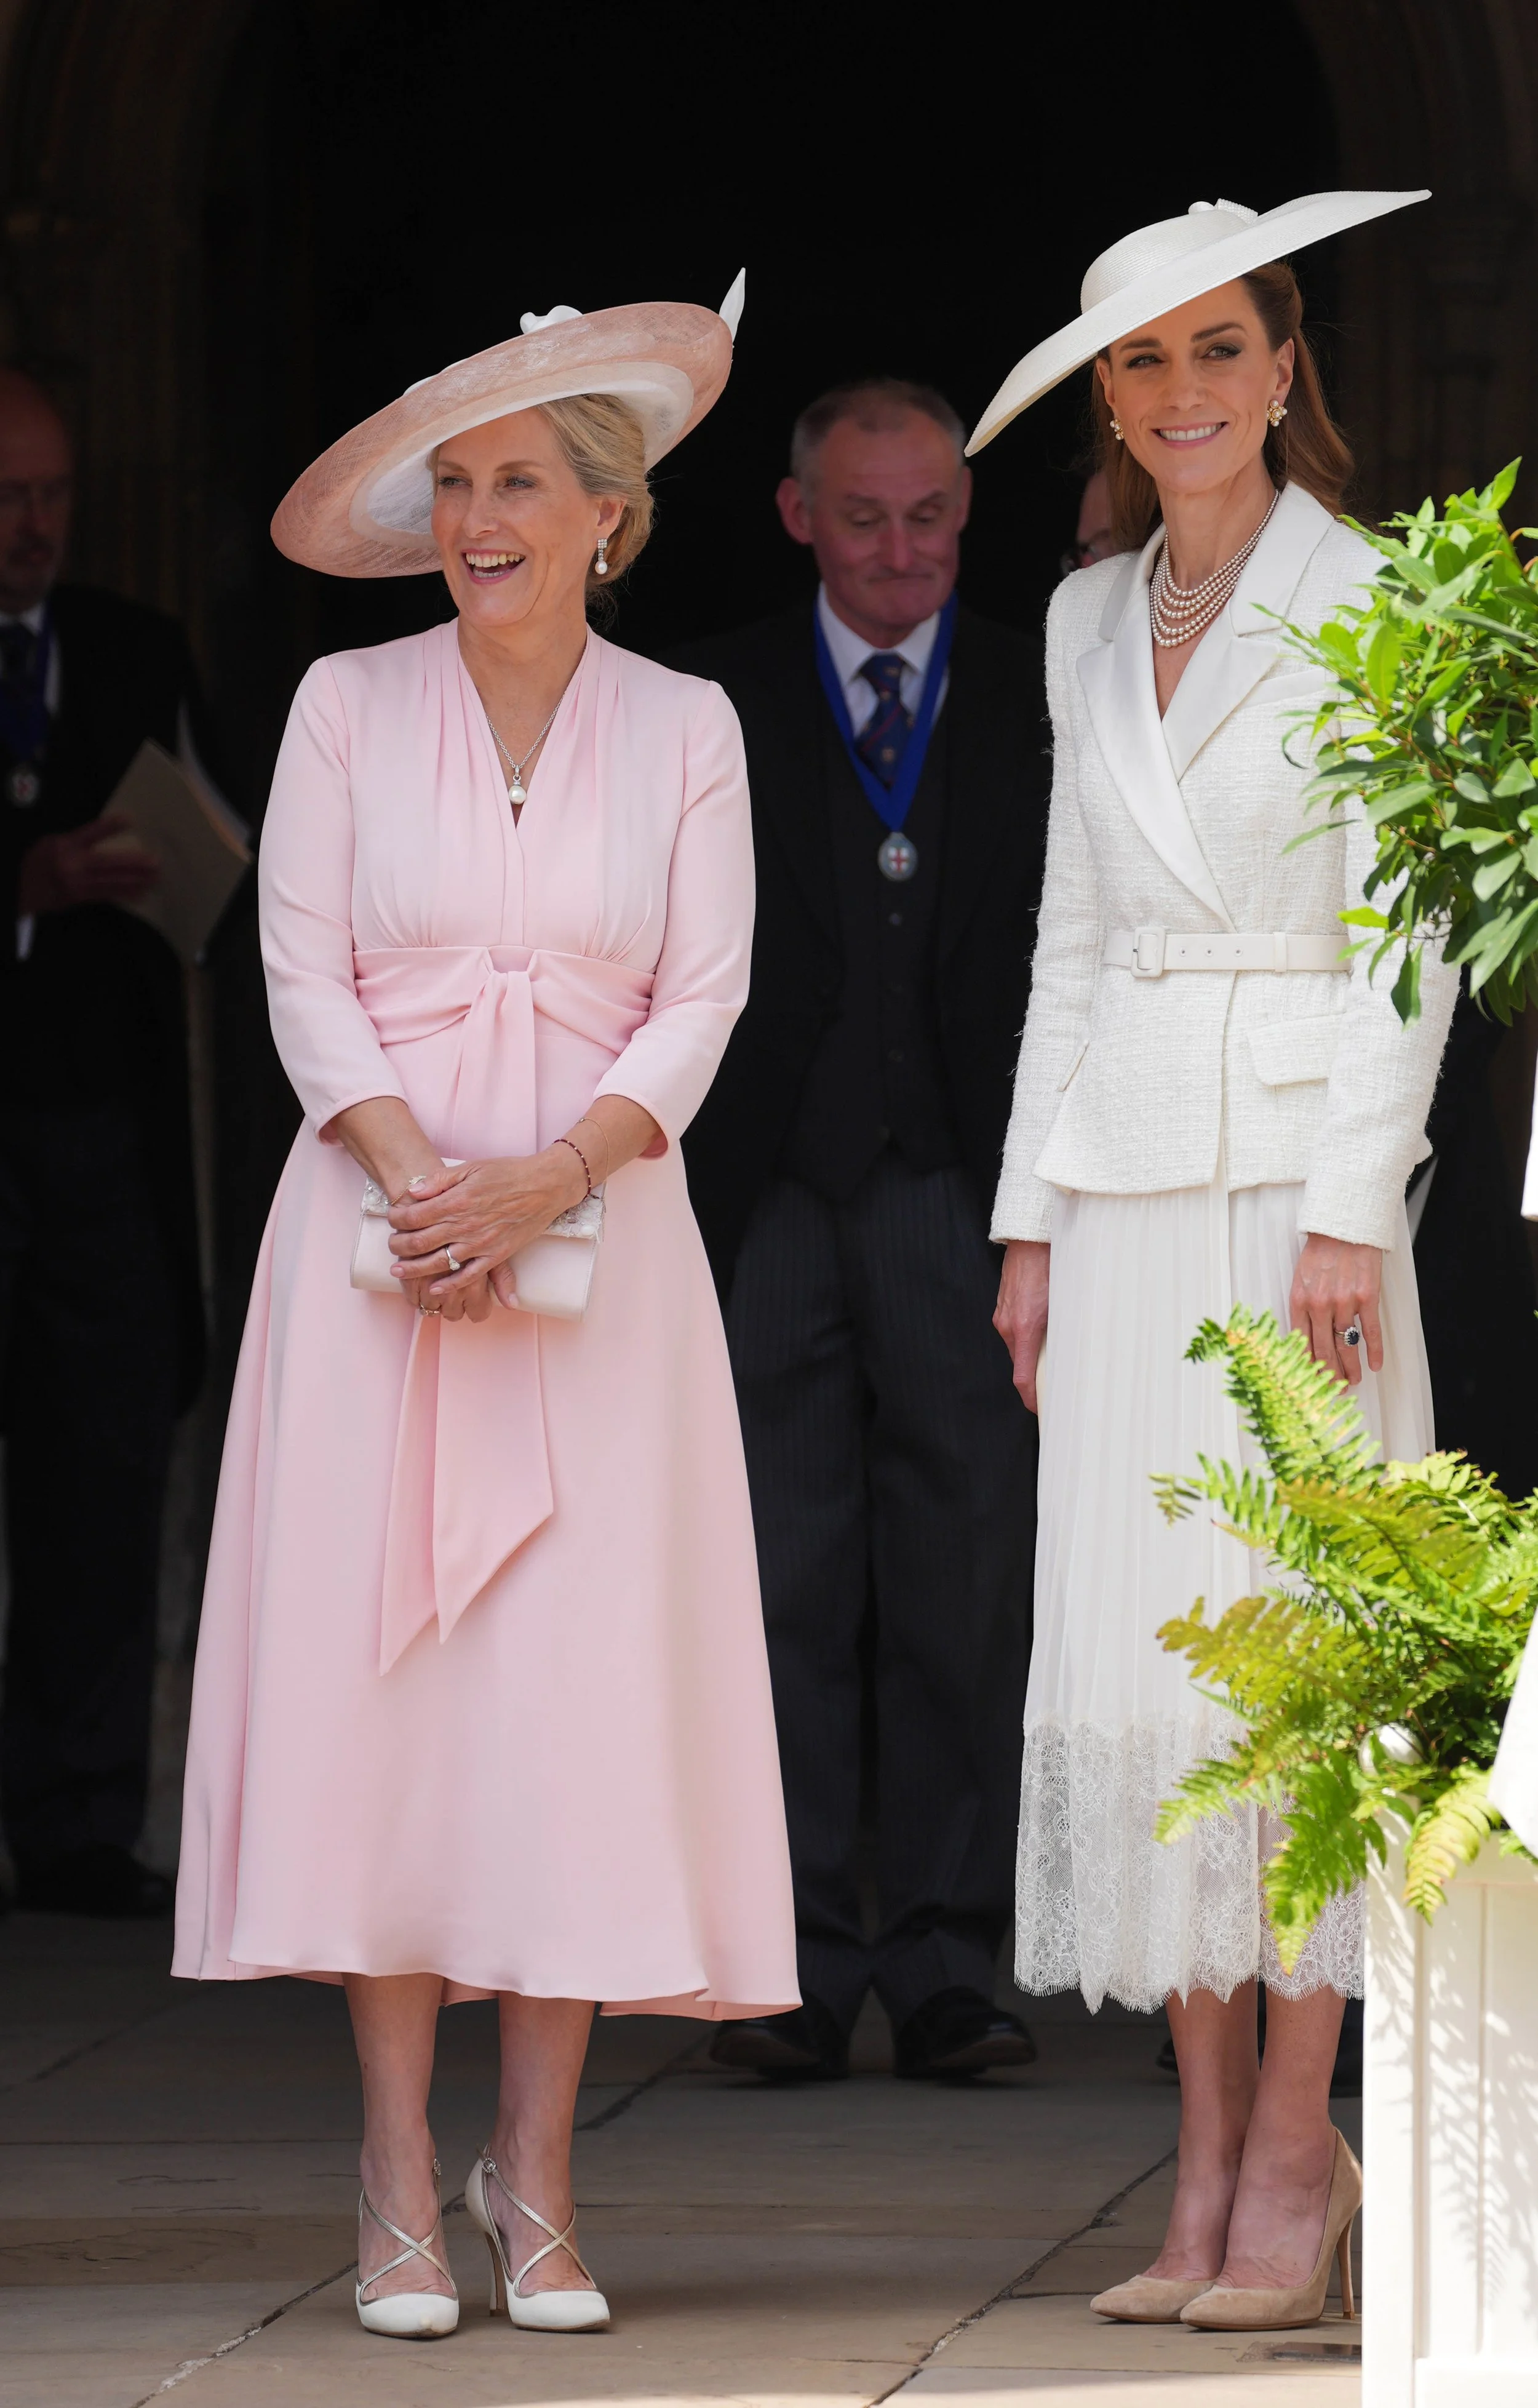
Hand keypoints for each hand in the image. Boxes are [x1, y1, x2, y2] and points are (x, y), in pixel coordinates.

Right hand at [17, 815, 158, 913]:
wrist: (22, 889)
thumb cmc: (40, 862)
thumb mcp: (52, 843)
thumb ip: (77, 839)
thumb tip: (106, 833)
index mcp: (65, 845)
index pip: (90, 832)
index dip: (109, 826)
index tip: (130, 819)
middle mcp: (72, 864)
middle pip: (107, 863)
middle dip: (134, 863)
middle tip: (155, 862)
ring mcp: (77, 883)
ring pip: (111, 881)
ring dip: (136, 880)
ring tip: (155, 878)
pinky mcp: (80, 898)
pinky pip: (107, 895)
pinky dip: (125, 894)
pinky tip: (140, 893)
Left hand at [386, 1148, 587, 1303]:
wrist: (545, 1186)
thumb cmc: (509, 1172)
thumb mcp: (471, 1168)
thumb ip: (439, 1180)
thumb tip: (412, 1193)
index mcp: (456, 1201)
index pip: (413, 1216)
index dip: (396, 1219)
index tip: (393, 1218)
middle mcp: (465, 1225)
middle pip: (419, 1242)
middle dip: (398, 1245)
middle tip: (392, 1245)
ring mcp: (480, 1244)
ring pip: (437, 1263)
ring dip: (413, 1269)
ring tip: (398, 1270)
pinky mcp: (496, 1256)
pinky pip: (468, 1276)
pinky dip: (449, 1285)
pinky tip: (435, 1289)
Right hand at [994, 1240, 1049, 1413]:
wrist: (1031, 1238)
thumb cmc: (1051, 1265)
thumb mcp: (1066, 1302)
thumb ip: (1065, 1332)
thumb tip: (1074, 1355)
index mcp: (1024, 1328)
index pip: (1022, 1377)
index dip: (1031, 1399)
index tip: (1040, 1410)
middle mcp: (1008, 1326)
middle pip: (1022, 1364)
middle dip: (1038, 1375)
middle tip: (1060, 1383)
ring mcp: (1003, 1316)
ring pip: (1020, 1347)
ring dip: (1036, 1353)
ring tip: (1058, 1349)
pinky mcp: (1003, 1307)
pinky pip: (1016, 1332)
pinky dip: (1030, 1337)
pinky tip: (1046, 1326)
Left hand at [1290, 1232, 1382, 1386]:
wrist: (1344, 1225)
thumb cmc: (1321, 1252)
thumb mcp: (1301, 1279)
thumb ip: (1302, 1307)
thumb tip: (1305, 1338)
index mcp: (1299, 1300)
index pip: (1300, 1343)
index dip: (1306, 1365)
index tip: (1310, 1381)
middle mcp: (1319, 1304)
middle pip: (1323, 1350)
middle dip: (1329, 1374)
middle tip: (1334, 1390)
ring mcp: (1344, 1302)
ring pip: (1346, 1345)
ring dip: (1350, 1368)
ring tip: (1353, 1382)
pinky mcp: (1367, 1297)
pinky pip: (1370, 1331)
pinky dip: (1374, 1351)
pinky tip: (1375, 1365)